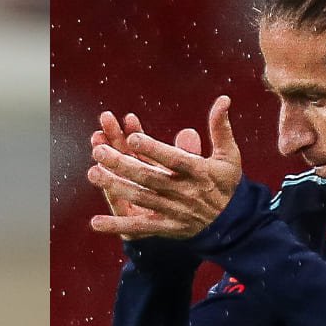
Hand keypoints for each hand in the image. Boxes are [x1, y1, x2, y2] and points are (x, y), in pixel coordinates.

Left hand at [87, 95, 241, 239]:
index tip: (132, 138)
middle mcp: (184, 192)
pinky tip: (95, 223)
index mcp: (199, 172)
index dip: (154, 150)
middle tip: (99, 151)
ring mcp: (173, 210)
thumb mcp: (229, 155)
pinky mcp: (165, 227)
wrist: (232, 224)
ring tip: (93, 174)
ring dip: (115, 186)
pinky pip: (139, 227)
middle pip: (149, 177)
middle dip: (122, 164)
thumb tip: (223, 99)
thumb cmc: (226, 183)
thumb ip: (220, 128)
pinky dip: (117, 225)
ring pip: (141, 197)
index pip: (175, 159)